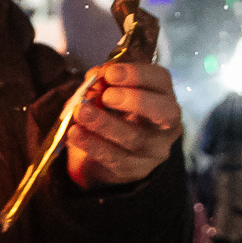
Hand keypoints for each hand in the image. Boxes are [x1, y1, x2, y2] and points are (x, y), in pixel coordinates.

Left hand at [65, 62, 182, 188]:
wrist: (100, 158)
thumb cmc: (110, 116)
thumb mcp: (106, 94)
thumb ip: (103, 83)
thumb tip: (95, 75)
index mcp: (163, 97)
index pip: (161, 81)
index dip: (138, 74)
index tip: (110, 72)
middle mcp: (166, 124)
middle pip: (164, 112)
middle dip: (136, 101)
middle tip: (106, 96)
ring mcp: (154, 150)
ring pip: (135, 138)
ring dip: (105, 123)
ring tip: (81, 112)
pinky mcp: (134, 170)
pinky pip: (114, 157)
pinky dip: (92, 144)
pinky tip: (75, 132)